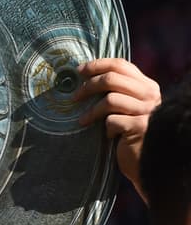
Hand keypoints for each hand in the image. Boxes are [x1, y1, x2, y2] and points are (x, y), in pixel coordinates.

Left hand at [74, 58, 160, 193]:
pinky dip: (105, 129)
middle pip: (111, 79)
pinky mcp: (140, 127)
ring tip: (84, 121)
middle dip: (88, 86)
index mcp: (147, 86)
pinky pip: (112, 121)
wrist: (147, 160)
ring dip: (91, 112)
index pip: (121, 65)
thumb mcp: (127, 108)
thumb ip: (117, 93)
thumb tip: (84, 78)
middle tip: (73, 97)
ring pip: (109, 100)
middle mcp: (150, 95)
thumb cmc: (130, 133)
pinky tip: (108, 136)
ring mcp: (146, 111)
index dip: (97, 65)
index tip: (78, 71)